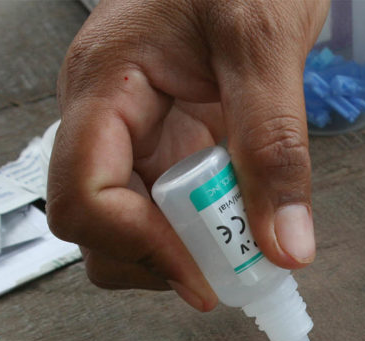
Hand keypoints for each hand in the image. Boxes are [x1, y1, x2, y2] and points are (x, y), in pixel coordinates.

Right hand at [46, 0, 328, 309]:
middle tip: (229, 266)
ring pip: (126, 226)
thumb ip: (275, 146)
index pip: (82, 195)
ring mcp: (132, 130)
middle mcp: (105, 112)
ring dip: (180, 251)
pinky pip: (166, 206)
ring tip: (241, 243)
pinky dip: (202, 230)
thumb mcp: (266, 42)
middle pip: (93, 226)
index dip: (137, 247)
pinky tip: (241, 222)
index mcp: (105, 79)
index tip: (201, 274)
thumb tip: (282, 243)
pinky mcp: (165, 139)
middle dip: (157, 258)